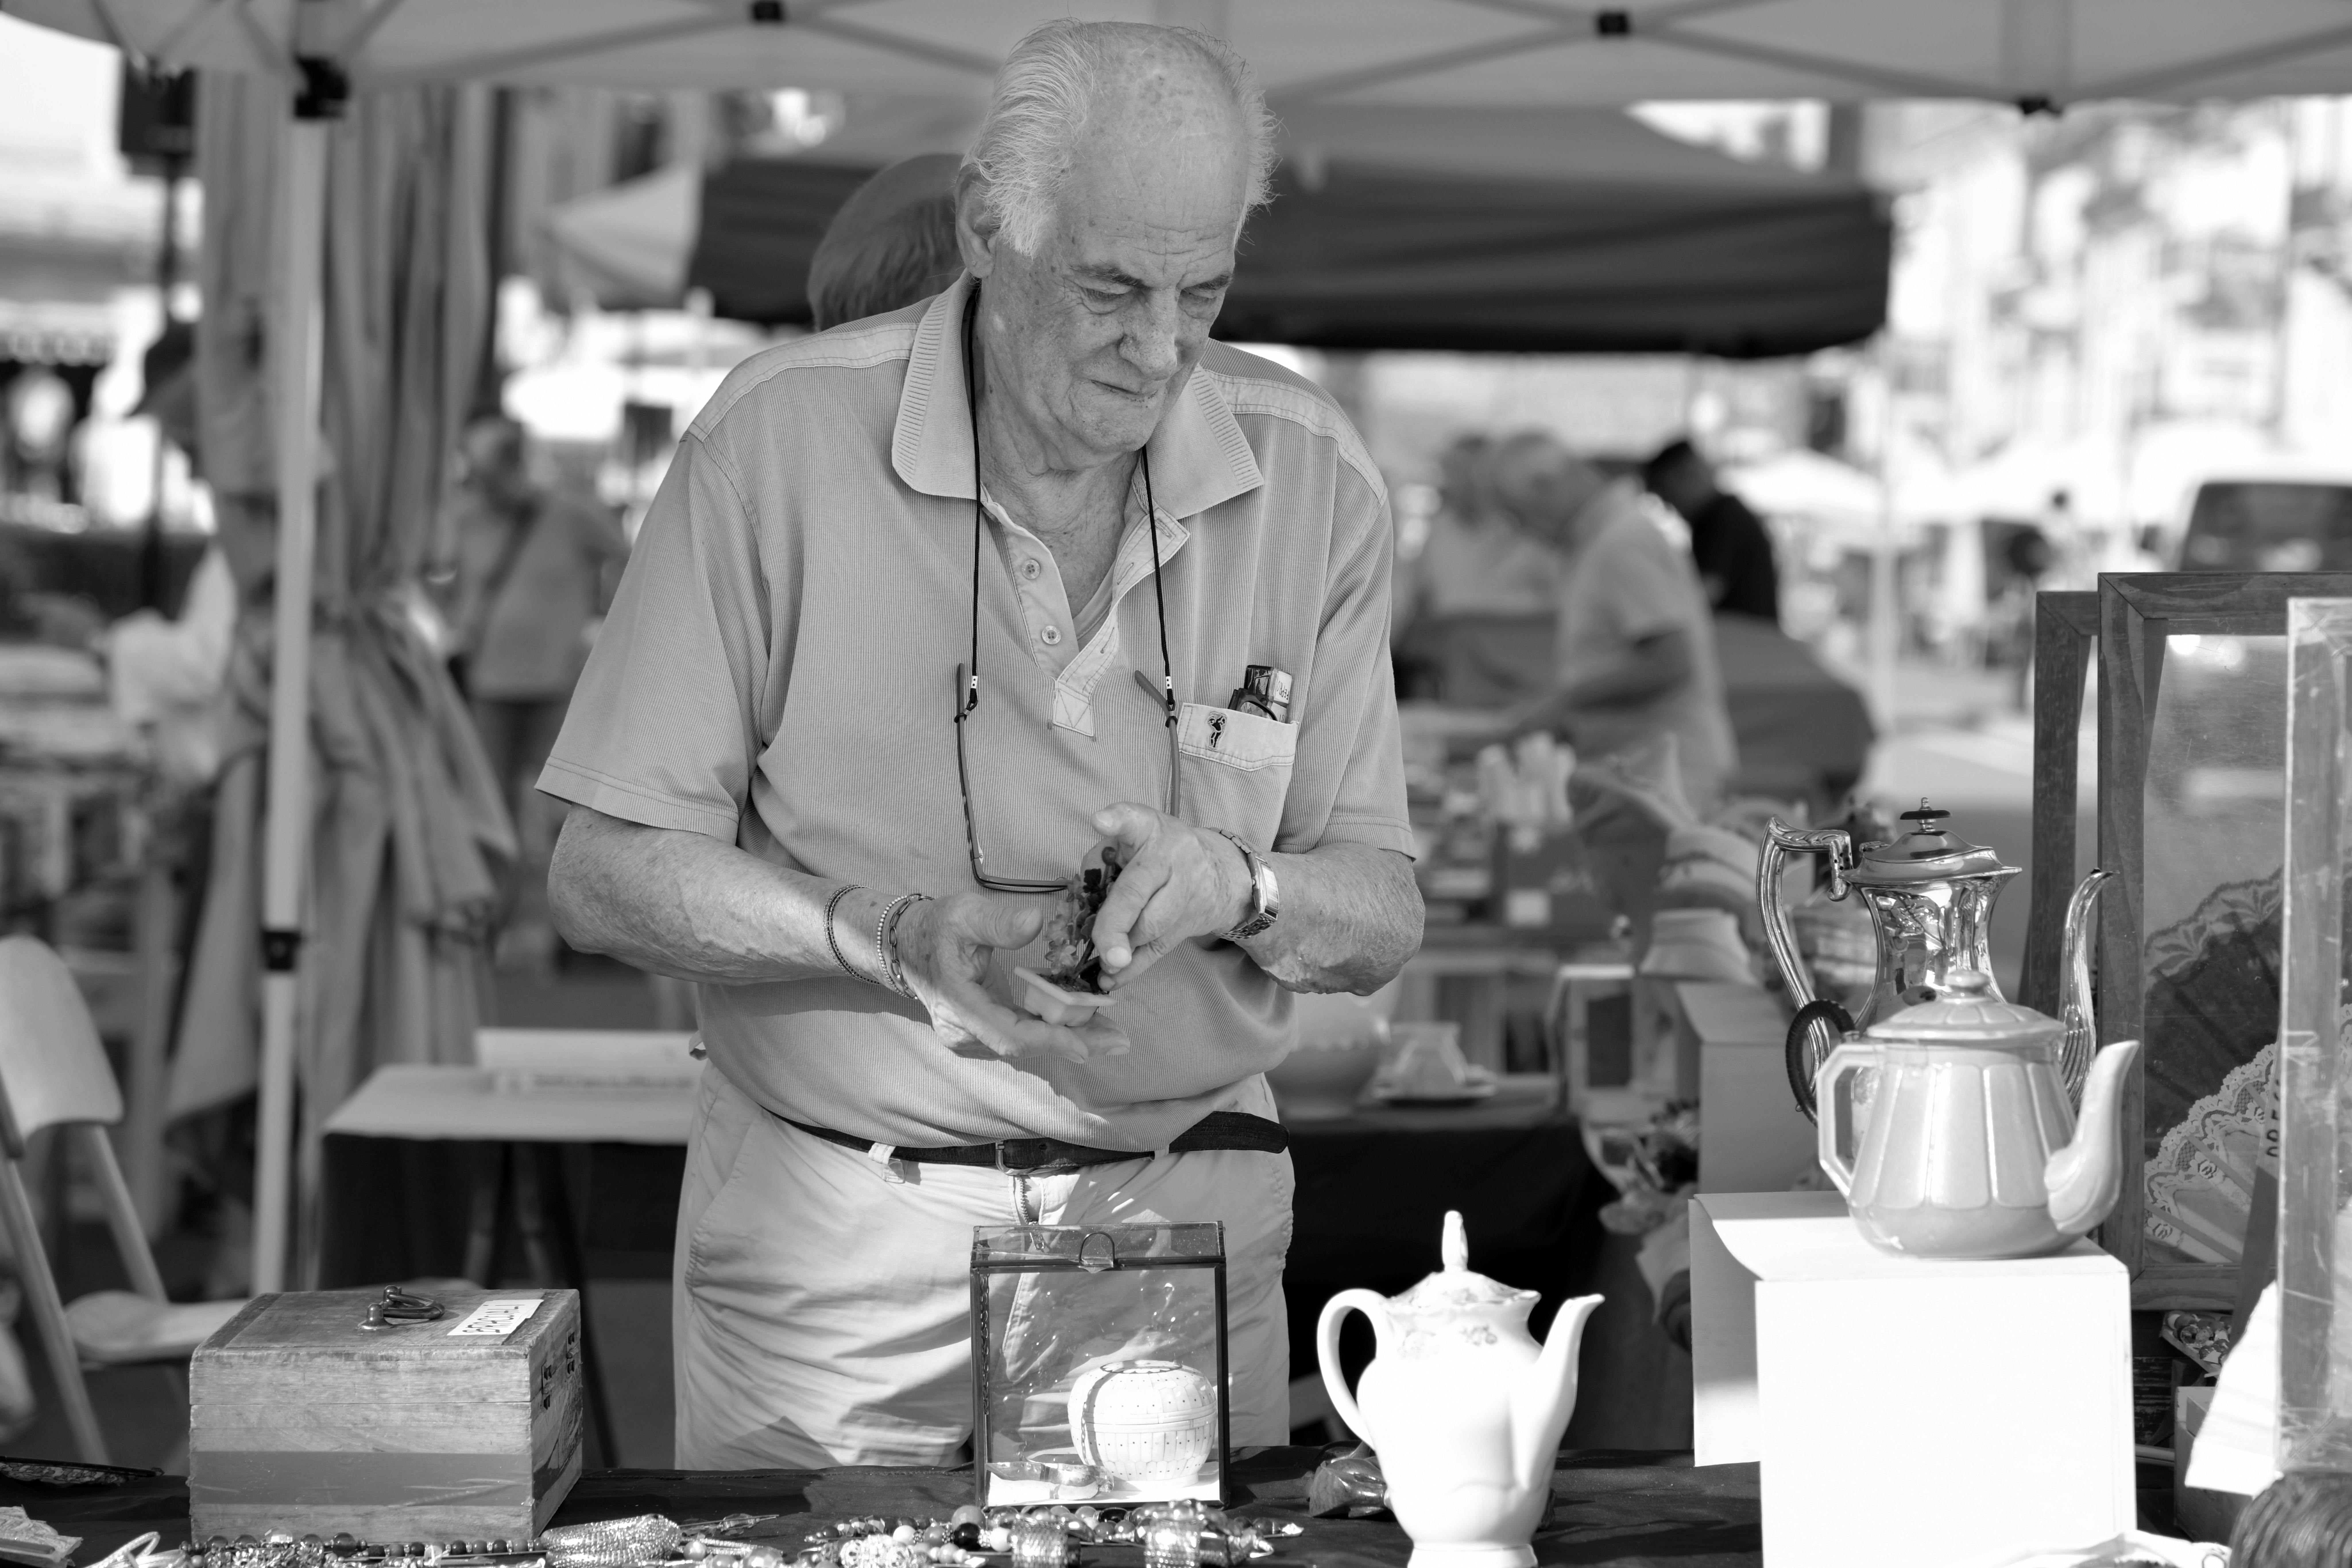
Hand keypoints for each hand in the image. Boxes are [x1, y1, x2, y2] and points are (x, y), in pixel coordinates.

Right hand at [892, 893, 1126, 1062]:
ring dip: (1068, 1039)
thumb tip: (1035, 921)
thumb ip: (998, 922)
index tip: (1085, 1045)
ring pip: (1025, 1045)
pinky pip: (1020, 1036)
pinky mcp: (980, 1032)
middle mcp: (963, 1031)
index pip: (1007, 1034)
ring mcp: (969, 1036)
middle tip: (1119, 1041)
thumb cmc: (938, 927)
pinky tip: (1084, 1027)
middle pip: (1023, 1046)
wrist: (907, 945)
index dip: (1048, 1041)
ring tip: (1112, 1035)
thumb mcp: (965, 914)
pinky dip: (1052, 1032)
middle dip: (1072, 1044)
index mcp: (959, 1004)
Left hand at [1086, 803, 1252, 990]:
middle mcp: (1167, 859)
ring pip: (1148, 927)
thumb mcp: (1136, 838)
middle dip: (1115, 924)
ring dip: (1121, 947)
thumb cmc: (1161, 852)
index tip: (1100, 822)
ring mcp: (1181, 895)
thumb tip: (1080, 905)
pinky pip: (1155, 951)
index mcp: (1148, 830)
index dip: (1116, 820)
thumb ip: (1103, 858)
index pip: (1133, 818)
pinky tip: (1110, 978)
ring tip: (1103, 960)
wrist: (1220, 874)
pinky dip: (1131, 969)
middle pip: (1137, 891)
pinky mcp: (1184, 925)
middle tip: (1100, 947)